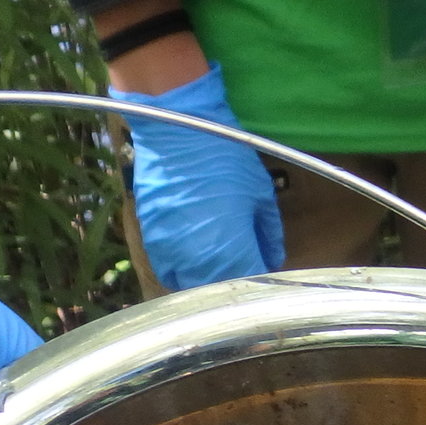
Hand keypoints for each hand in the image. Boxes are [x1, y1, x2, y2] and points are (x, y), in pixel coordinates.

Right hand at [115, 65, 285, 291]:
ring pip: (195, 289)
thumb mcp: (261, 194)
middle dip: (238, 286)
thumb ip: (269, 233)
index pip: (255, 286)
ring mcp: (173, 258)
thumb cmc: (225, 158)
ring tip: (222, 268)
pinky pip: (171, 274)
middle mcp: (201, 266)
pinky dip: (185, 274)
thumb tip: (273, 258)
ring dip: (210, 284)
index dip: (265, 283)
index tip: (270, 277)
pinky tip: (196, 261)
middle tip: (247, 271)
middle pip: (224, 295)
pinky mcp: (153, 245)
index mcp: (235, 256)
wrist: (176, 129)